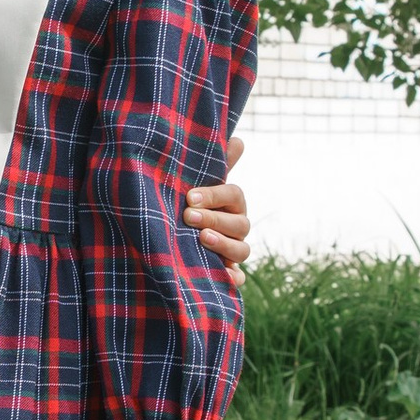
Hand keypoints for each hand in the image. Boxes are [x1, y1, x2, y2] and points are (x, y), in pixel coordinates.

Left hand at [183, 167, 250, 294]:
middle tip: (188, 217)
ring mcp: (235, 250)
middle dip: (214, 219)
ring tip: (201, 240)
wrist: (177, 233)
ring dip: (224, 245)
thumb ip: (216, 163)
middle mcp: (238, 225)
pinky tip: (222, 276)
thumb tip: (239, 140)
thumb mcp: (197, 182)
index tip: (190, 197)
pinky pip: (239, 278)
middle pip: (239, 224)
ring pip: (242, 250)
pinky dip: (233, 279)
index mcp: (232, 202)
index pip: (233, 194)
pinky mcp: (229, 272)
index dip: (214, 195)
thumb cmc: (190, 202)